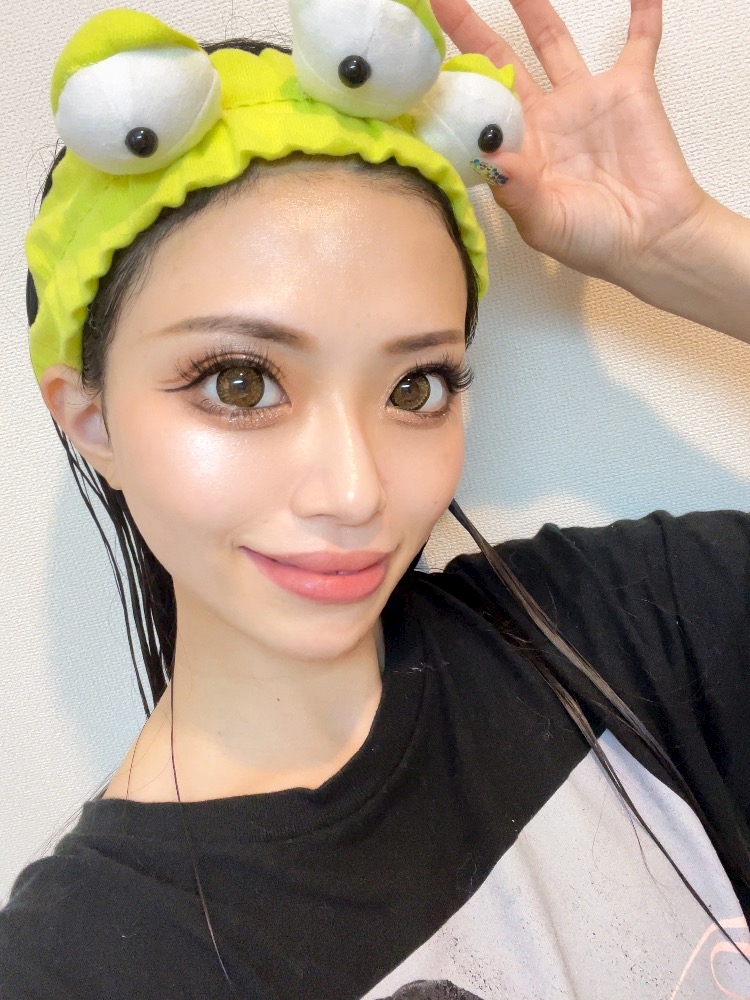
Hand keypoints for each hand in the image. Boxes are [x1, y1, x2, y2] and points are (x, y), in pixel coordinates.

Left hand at [431, 0, 708, 292]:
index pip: (475, 107)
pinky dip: (642, 11)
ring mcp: (584, 100)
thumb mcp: (546, 223)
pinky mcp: (628, 89)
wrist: (651, 241)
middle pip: (501, 61)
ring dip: (533, 9)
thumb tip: (493, 156)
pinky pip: (639, 40)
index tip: (418, 62)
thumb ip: (518, 191)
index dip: (450, 84)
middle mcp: (545, 119)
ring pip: (552, 41)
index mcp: (518, 149)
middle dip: (471, 29)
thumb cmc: (593, 241)